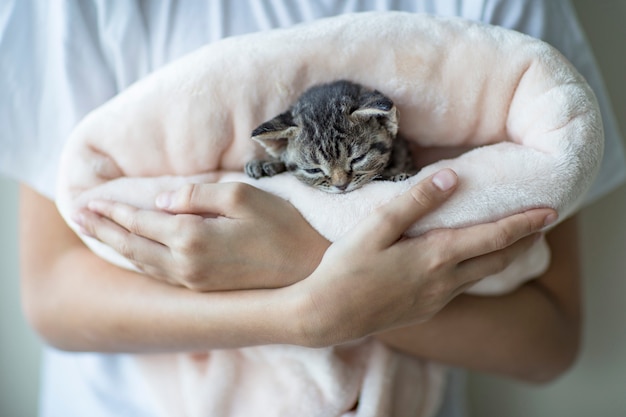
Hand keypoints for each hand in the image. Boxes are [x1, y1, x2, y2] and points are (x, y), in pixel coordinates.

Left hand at [75, 182, 329, 290]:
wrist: (306, 269)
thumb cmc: (279, 226)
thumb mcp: (240, 196)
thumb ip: (195, 196)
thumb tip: (161, 202)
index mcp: (191, 238)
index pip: (140, 221)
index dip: (112, 209)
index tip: (88, 199)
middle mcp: (185, 265)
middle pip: (132, 245)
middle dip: (103, 228)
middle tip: (78, 215)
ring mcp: (193, 281)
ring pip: (142, 263)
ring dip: (115, 246)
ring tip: (96, 232)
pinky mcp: (203, 288)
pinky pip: (158, 275)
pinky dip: (136, 262)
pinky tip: (131, 254)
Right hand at [291, 169, 556, 346]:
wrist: (327, 316)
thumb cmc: (346, 269)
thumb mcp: (376, 227)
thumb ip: (415, 202)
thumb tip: (452, 177)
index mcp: (436, 257)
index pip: (494, 237)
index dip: (524, 224)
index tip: (549, 212)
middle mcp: (444, 282)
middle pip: (497, 260)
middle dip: (524, 242)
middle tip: (542, 225)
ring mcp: (435, 300)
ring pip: (481, 276)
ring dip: (503, 257)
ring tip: (512, 242)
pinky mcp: (424, 310)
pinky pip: (462, 288)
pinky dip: (478, 270)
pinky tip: (467, 264)